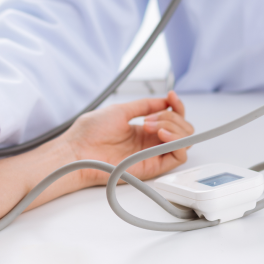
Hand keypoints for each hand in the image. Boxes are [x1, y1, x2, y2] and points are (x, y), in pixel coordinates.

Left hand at [62, 91, 194, 186]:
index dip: (177, 106)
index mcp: (143, 130)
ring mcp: (152, 154)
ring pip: (185, 142)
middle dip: (173, 117)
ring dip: (175, 127)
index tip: (171, 96)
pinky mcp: (152, 167)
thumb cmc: (90, 133)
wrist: (78, 151)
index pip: (172, 118)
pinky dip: (178, 143)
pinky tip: (162, 134)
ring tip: (151, 125)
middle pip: (183, 129)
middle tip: (149, 119)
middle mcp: (150, 143)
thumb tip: (164, 101)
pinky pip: (179, 157)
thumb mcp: (120, 110)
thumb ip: (144, 106)